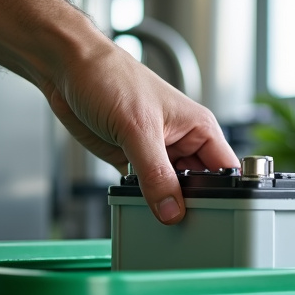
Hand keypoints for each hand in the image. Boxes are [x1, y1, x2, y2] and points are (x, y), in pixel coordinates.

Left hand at [44, 40, 237, 222]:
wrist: (68, 68)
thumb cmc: (110, 76)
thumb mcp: (138, 128)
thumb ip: (156, 174)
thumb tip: (172, 211)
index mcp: (199, 128)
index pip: (226, 171)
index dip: (225, 195)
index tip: (213, 218)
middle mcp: (182, 142)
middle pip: (199, 187)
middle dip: (191, 206)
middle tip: (183, 225)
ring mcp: (156, 153)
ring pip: (170, 192)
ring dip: (163, 204)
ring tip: (157, 217)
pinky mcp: (132, 161)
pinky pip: (144, 191)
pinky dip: (140, 200)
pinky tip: (135, 204)